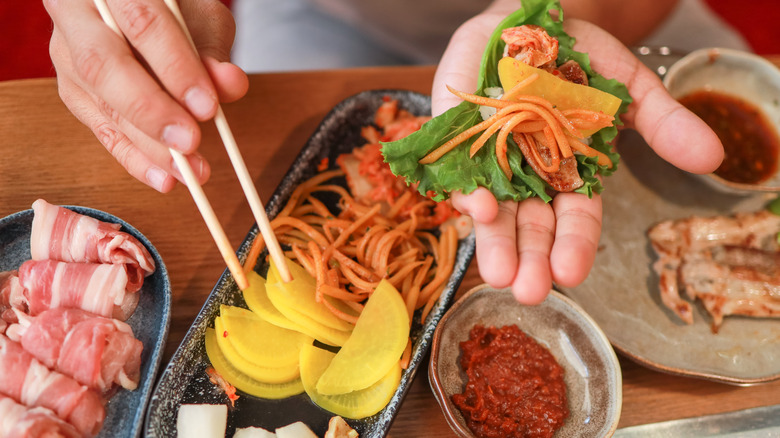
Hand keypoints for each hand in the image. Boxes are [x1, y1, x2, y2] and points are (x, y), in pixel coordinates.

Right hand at [45, 0, 248, 191]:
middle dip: (151, 110)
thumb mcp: (201, 16)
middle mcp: (77, 15)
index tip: (208, 105)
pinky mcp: (73, 90)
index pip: (142, 24)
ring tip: (188, 171)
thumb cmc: (174, 9)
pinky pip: (100, 130)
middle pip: (104, 65)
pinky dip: (135, 159)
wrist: (139, 6)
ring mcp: (67, 54)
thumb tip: (230, 86)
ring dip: (147, 145)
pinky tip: (164, 179)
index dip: (176, 68)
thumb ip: (212, 49)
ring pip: (100, 103)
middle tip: (191, 142)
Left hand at [432, 10, 722, 304]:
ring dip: (494, 240)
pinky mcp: (458, 141)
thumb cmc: (579, 59)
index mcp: (569, 175)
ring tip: (498, 272)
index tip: (571, 273)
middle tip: (529, 290)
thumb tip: (713, 157)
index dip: (573, 246)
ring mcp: (491, 162)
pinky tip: (474, 207)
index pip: (574, 219)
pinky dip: (465, 190)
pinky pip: (459, 171)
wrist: (527, 23)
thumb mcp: (628, 87)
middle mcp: (528, 178)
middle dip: (530, 260)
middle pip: (530, 227)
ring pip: (493, 210)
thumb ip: (661, 121)